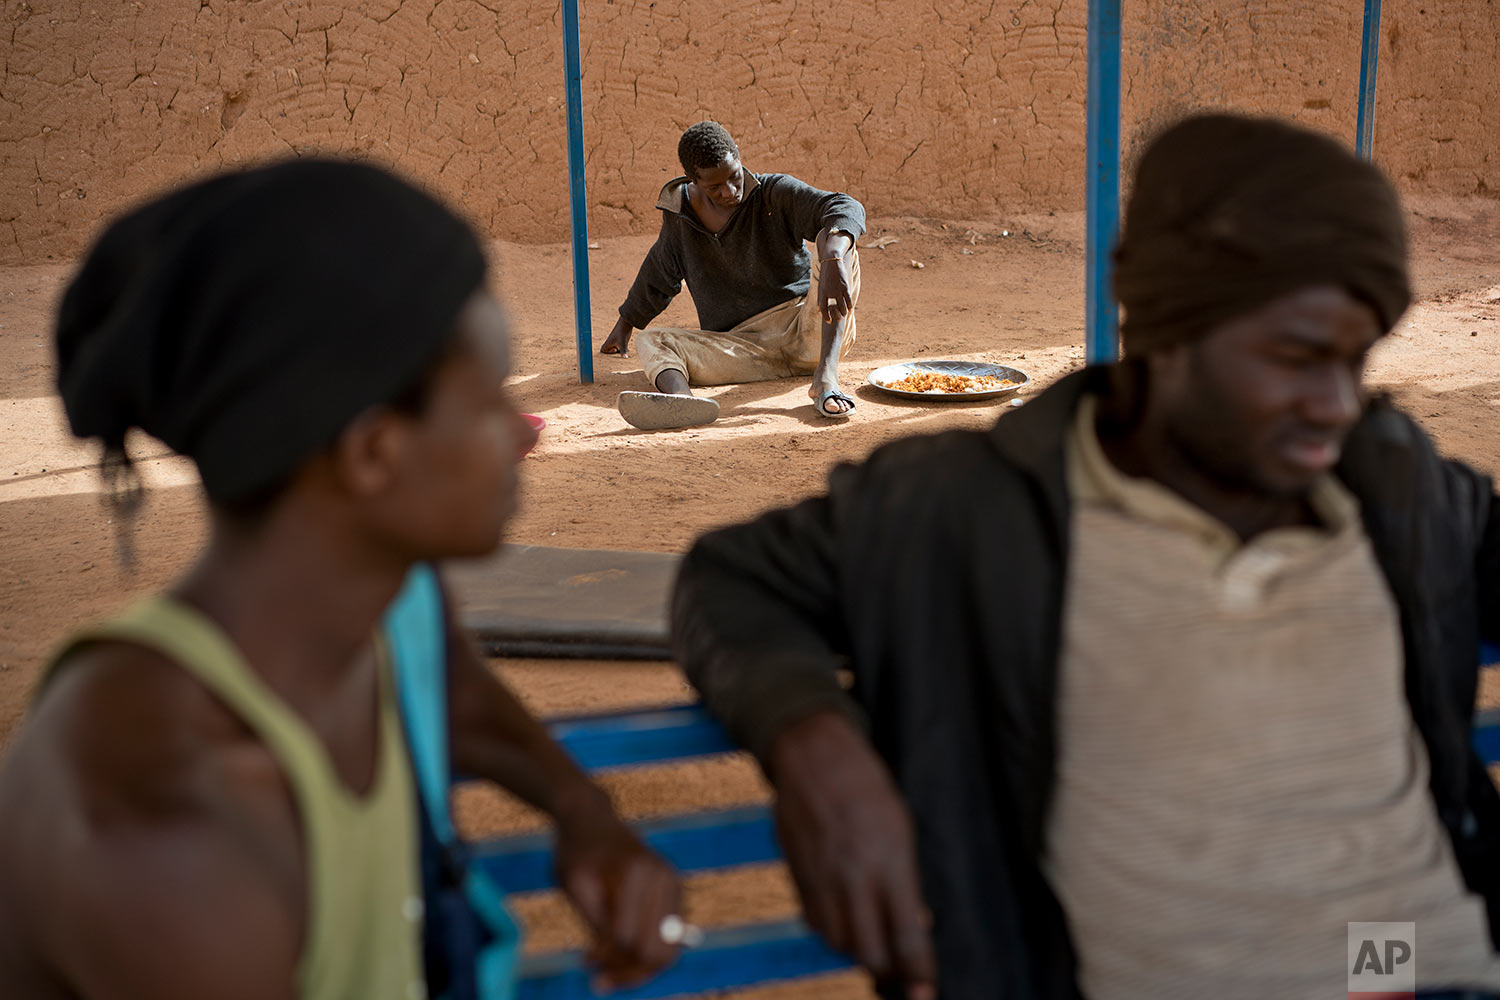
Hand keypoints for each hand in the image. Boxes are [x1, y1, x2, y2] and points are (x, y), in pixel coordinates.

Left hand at [554, 796, 683, 991]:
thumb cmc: (576, 853)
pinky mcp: (674, 894)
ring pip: (668, 952)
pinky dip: (644, 955)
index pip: (628, 939)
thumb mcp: (574, 887)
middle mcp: (664, 878)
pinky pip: (667, 941)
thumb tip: (609, 962)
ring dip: (637, 969)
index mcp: (637, 872)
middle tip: (598, 978)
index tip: (584, 962)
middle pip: (657, 953)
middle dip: (628, 972)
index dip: (606, 959)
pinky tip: (617, 954)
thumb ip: (596, 924)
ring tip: (605, 974)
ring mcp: (673, 885)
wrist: (591, 820)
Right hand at [601, 317, 633, 356]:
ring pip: (616, 349)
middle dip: (615, 353)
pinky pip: (620, 347)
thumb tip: (625, 358)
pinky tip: (629, 349)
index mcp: (609, 342)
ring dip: (620, 351)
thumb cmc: (623, 332)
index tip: (615, 349)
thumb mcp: (623, 343)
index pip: (602, 350)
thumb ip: (623, 351)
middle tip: (620, 351)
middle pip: (609, 351)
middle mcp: (611, 342)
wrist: (627, 322)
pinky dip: (624, 349)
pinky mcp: (620, 339)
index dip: (607, 353)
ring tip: (625, 349)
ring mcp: (616, 341)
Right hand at [767, 711, 936, 999]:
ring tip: (870, 941)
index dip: (919, 972)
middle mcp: (854, 876)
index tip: (925, 994)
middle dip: (884, 969)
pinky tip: (843, 918)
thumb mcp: (900, 827)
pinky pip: (814, 920)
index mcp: (890, 861)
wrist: (812, 755)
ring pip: (837, 941)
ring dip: (856, 948)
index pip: (907, 935)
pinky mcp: (797, 874)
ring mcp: (821, 877)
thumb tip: (916, 922)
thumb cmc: (865, 785)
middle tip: (897, 971)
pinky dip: (830, 928)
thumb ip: (904, 879)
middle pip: (868, 950)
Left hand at [819, 257, 852, 324]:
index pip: (823, 308)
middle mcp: (829, 293)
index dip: (825, 316)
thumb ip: (820, 298)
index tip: (828, 321)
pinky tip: (850, 309)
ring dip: (844, 311)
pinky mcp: (845, 287)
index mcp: (821, 293)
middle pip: (834, 309)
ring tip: (844, 314)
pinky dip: (850, 305)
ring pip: (842, 305)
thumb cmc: (825, 275)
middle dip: (837, 315)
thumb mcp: (820, 286)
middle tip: (839, 319)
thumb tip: (819, 310)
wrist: (831, 262)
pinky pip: (848, 299)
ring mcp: (838, 290)